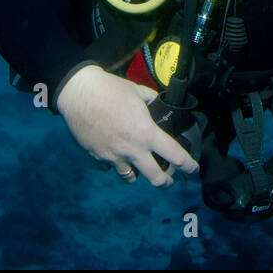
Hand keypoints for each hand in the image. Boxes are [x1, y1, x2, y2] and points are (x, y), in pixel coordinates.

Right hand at [56, 65, 199, 186]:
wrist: (78, 93)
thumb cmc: (110, 89)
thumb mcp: (138, 92)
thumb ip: (152, 101)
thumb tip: (157, 104)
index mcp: (146, 133)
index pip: (175, 155)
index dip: (188, 165)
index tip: (193, 169)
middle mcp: (132, 149)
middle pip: (155, 178)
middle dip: (166, 182)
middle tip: (169, 180)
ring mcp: (113, 156)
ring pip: (130, 177)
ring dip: (139, 175)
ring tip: (141, 169)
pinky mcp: (98, 156)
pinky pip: (110, 168)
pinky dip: (116, 165)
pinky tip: (117, 157)